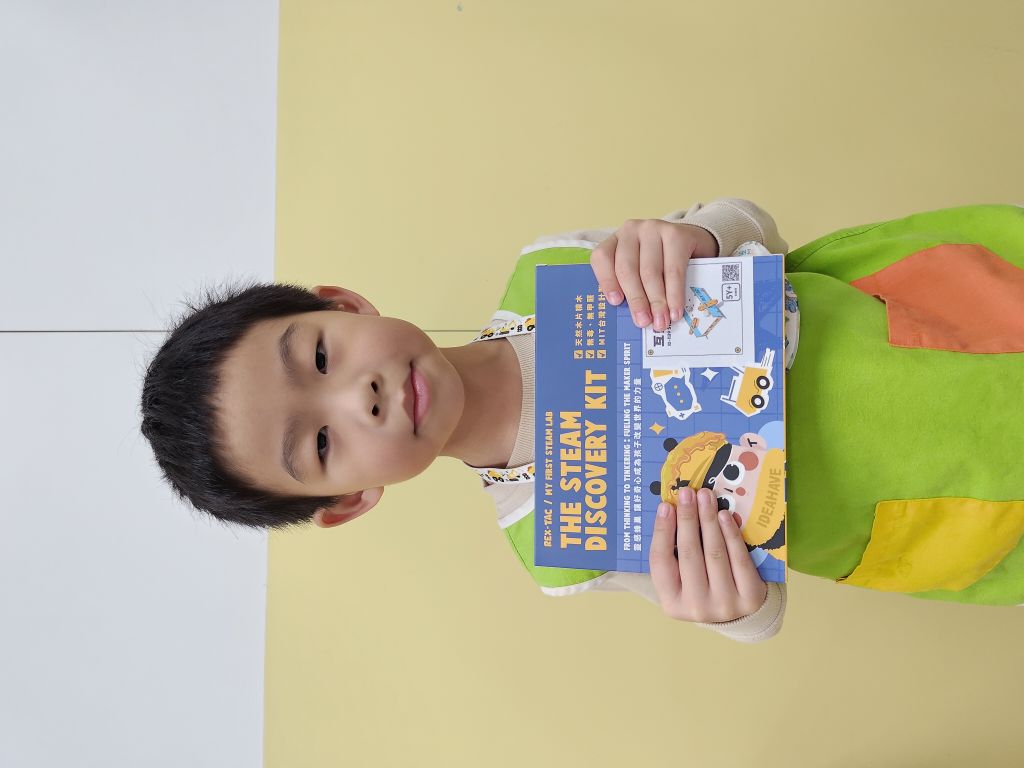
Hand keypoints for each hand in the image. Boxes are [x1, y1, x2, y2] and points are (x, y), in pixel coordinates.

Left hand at [590, 219, 717, 331]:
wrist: (693, 242)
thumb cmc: (661, 262)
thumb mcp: (640, 270)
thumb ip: (631, 286)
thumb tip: (634, 317)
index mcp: (615, 241)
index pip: (602, 257)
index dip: (606, 280)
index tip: (615, 302)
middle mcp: (631, 230)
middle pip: (627, 268)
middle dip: (636, 299)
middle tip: (643, 322)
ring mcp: (654, 228)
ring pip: (650, 271)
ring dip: (656, 301)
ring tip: (660, 322)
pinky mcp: (677, 234)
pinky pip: (674, 270)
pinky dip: (674, 294)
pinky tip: (675, 310)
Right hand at [650, 487, 768, 623]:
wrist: (741, 615)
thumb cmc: (704, 588)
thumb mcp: (682, 579)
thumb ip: (674, 553)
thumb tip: (672, 510)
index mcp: (672, 603)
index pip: (660, 562)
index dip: (662, 531)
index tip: (665, 506)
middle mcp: (696, 607)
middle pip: (688, 554)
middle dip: (687, 519)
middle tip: (687, 493)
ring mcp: (724, 604)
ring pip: (714, 553)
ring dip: (708, 520)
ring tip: (705, 497)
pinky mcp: (749, 597)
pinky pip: (738, 558)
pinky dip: (730, 534)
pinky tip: (724, 515)